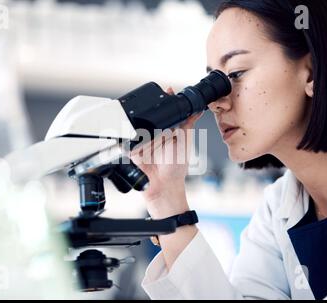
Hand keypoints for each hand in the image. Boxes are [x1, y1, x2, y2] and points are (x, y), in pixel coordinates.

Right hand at [130, 87, 202, 217]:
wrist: (164, 187)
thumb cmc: (176, 168)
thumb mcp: (184, 142)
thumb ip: (187, 125)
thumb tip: (197, 109)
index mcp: (167, 130)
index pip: (163, 111)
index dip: (164, 100)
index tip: (166, 90)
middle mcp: (154, 133)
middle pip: (149, 115)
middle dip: (151, 110)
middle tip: (157, 107)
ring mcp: (142, 141)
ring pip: (139, 125)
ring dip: (142, 124)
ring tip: (151, 131)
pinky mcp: (132, 149)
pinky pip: (128, 139)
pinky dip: (131, 137)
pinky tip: (139, 138)